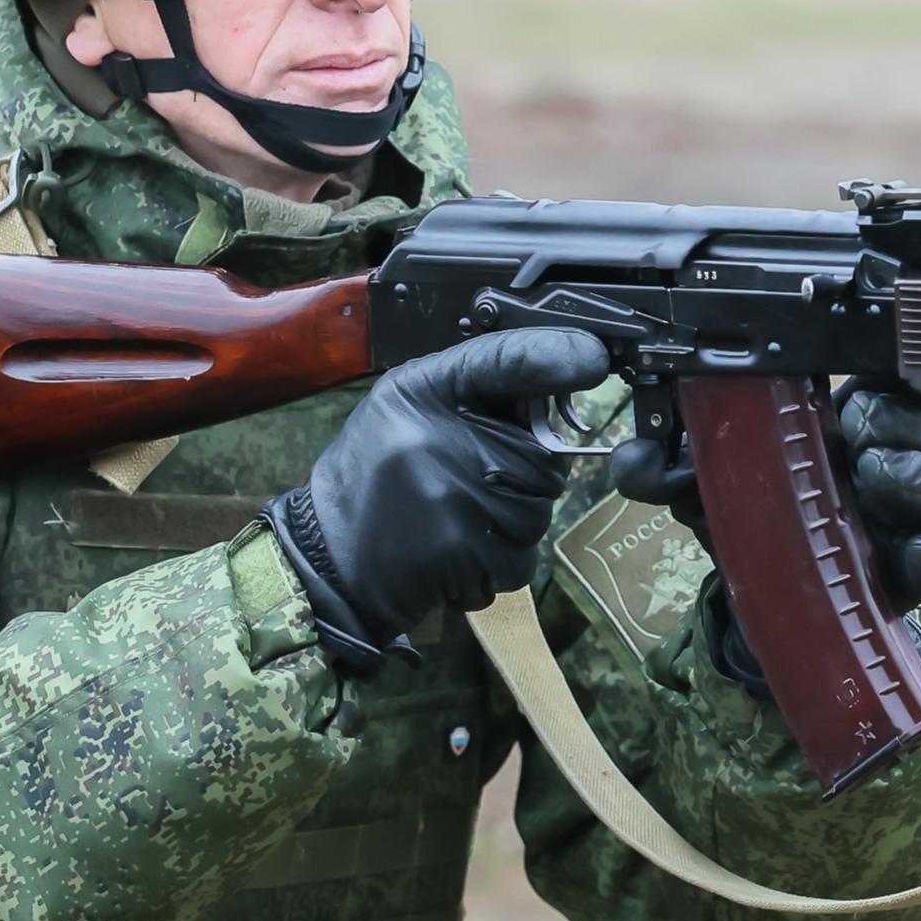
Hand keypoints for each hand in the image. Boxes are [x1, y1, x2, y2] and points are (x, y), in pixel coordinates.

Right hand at [267, 327, 611, 676]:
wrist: (326, 559)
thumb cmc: (375, 480)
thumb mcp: (407, 409)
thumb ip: (477, 392)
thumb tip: (561, 382)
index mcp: (423, 390)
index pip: (506, 358)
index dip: (556, 354)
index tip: (594, 359)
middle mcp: (438, 434)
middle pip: (544, 457)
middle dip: (525, 481)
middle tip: (469, 489)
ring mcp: (452, 493)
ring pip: (538, 511)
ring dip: (511, 528)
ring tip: (456, 523)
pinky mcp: (461, 548)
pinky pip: (522, 558)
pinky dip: (499, 566)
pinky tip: (458, 556)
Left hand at [611, 381, 920, 696]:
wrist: (756, 608)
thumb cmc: (742, 526)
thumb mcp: (701, 488)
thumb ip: (665, 467)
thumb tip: (633, 458)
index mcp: (830, 430)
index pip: (879, 384)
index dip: (885, 377)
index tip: (858, 385)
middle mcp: (871, 466)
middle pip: (914, 427)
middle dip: (894, 423)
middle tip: (859, 433)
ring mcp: (893, 521)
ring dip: (908, 479)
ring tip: (873, 480)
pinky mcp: (903, 578)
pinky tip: (909, 556)